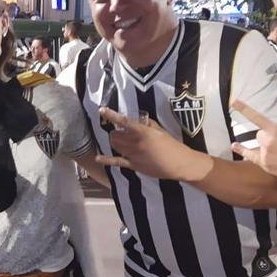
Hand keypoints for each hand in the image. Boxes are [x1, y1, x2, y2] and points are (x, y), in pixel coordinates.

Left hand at [94, 107, 210, 181]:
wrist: (179, 163)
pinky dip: (106, 160)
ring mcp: (133, 155)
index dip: (111, 115)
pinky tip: (98, 158)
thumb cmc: (172, 145)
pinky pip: (117, 162)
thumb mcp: (160, 130)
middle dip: (114, 132)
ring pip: (115, 146)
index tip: (102, 110)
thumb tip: (139, 120)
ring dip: (113, 142)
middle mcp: (135, 143)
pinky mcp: (134, 165)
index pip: (124, 121)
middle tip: (118, 131)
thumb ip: (148, 125)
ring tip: (115, 139)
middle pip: (116, 135)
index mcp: (143, 132)